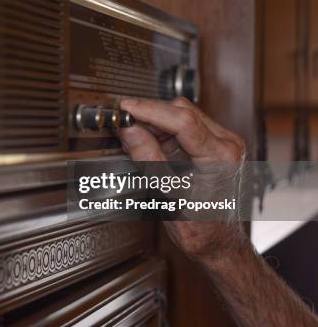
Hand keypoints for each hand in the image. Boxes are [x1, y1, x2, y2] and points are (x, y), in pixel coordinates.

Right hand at [119, 97, 247, 261]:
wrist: (218, 243)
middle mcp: (226, 144)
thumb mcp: (168, 194)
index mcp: (221, 156)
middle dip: (150, 115)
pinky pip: (184, 127)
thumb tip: (129, 130)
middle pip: (182, 111)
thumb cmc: (202, 228)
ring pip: (182, 116)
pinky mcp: (212, 145)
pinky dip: (163, 132)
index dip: (149, 110)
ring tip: (135, 139)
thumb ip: (148, 158)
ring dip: (155, 124)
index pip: (182, 119)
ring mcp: (221, 143)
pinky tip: (149, 144)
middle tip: (125, 123)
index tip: (126, 108)